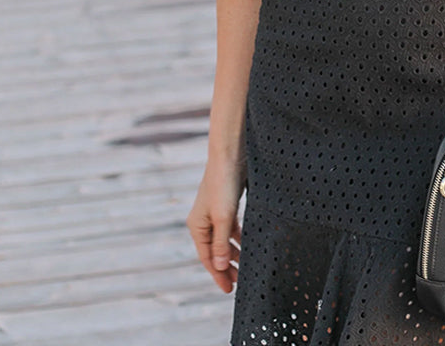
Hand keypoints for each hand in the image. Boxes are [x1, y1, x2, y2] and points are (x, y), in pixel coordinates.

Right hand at [187, 158, 245, 292]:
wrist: (230, 154)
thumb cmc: (224, 184)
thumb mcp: (223, 217)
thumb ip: (221, 243)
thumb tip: (218, 267)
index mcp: (197, 226)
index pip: (207, 258)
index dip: (218, 274)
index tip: (229, 290)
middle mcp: (204, 221)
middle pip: (215, 251)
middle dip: (226, 267)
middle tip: (239, 283)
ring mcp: (215, 212)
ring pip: (224, 240)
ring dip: (233, 253)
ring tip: (246, 267)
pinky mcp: (226, 204)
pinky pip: (231, 228)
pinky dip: (238, 238)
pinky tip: (247, 244)